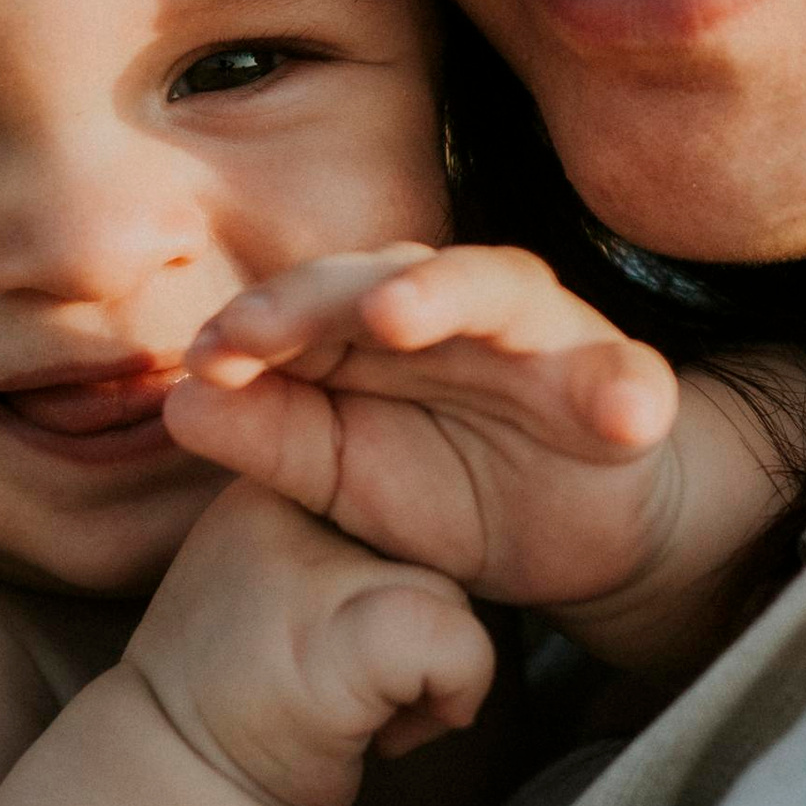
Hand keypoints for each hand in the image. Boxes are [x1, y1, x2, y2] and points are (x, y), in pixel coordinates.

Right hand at [127, 479, 495, 805]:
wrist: (174, 796)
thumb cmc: (231, 701)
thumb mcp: (259, 587)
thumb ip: (327, 549)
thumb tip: (430, 536)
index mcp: (259, 487)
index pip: (380, 512)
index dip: (372, 592)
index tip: (315, 648)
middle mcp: (280, 506)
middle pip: (422, 550)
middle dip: (404, 629)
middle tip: (332, 688)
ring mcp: (316, 570)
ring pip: (450, 596)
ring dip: (424, 672)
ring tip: (344, 709)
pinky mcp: (358, 636)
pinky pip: (464, 648)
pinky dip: (453, 700)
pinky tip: (381, 736)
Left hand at [169, 246, 805, 675]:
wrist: (581, 532)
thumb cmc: (452, 483)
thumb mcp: (344, 478)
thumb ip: (270, 438)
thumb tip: (176, 404)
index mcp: (383, 323)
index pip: (308, 301)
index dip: (255, 323)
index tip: (203, 361)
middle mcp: (461, 307)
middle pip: (386, 273)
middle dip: (324, 296)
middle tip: (263, 327)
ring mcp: (547, 337)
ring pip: (499, 288)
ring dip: (449, 294)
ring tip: (400, 315)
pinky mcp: (625, 387)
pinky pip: (629, 379)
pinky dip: (625, 389)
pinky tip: (624, 414)